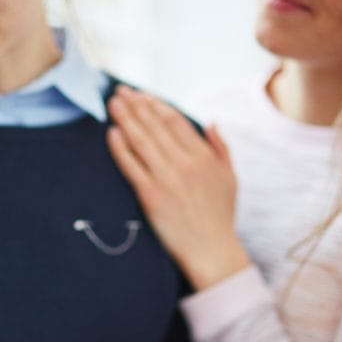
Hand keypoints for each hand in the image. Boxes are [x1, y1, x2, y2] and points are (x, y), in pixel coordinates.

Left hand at [106, 86, 250, 290]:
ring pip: (142, 141)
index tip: (142, 95)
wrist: (211, 250)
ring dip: (125, 118)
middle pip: (155, 126)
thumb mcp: (230, 178)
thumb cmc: (220, 217)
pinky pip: (132, 166)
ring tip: (113, 103)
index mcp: (204, 157)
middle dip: (136, 105)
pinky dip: (120, 148)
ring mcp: (167, 178)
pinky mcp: (151, 195)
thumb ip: (222, 148)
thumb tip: (211, 122)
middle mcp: (185, 163)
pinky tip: (111, 133)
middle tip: (120, 91)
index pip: (175, 121)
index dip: (156, 105)